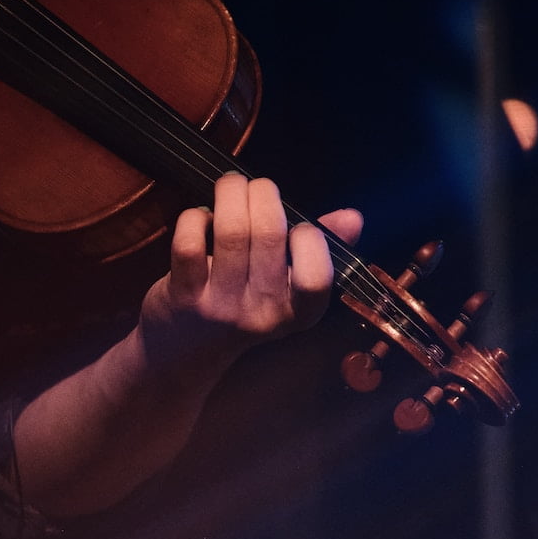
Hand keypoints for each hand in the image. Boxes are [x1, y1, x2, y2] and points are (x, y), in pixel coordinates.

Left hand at [137, 172, 363, 370]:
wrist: (187, 353)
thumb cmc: (245, 305)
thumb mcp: (288, 287)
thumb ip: (321, 250)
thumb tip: (353, 217)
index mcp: (299, 312)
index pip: (316, 275)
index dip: (309, 237)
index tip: (297, 226)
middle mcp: (263, 313)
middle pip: (269, 235)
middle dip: (263, 193)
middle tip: (256, 186)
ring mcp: (222, 306)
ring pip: (231, 231)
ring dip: (230, 193)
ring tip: (230, 185)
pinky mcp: (184, 296)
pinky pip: (190, 242)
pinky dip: (195, 218)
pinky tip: (201, 218)